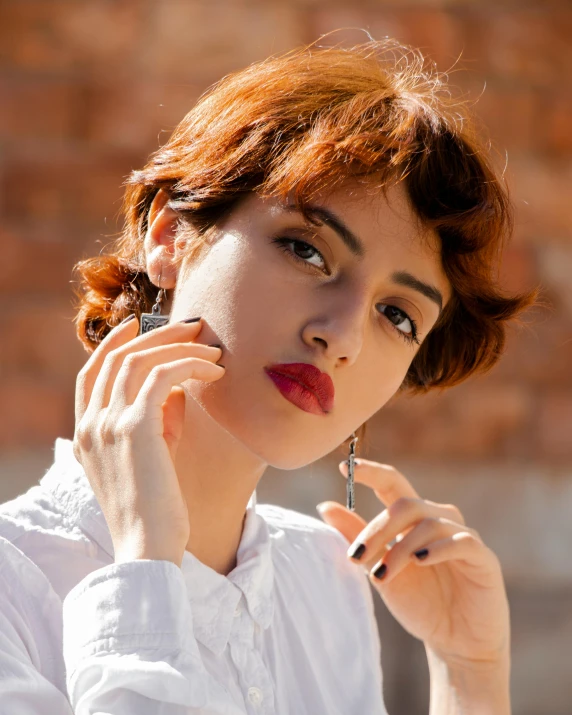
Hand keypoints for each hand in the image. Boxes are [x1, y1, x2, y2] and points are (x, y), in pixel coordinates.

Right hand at [73, 315, 224, 566]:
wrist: (149, 547)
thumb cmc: (156, 508)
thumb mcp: (151, 458)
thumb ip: (158, 421)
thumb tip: (180, 389)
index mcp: (85, 433)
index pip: (91, 373)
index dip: (115, 343)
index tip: (142, 325)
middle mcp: (90, 424)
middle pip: (118, 357)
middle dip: (158, 335)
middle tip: (193, 326)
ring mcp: (109, 423)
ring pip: (141, 360)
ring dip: (181, 347)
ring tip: (213, 350)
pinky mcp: (136, 427)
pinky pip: (164, 375)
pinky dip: (191, 365)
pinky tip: (215, 372)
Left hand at [317, 459, 509, 667]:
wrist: (455, 642)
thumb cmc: (419, 602)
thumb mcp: (379, 570)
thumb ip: (357, 538)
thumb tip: (324, 506)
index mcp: (413, 519)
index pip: (392, 484)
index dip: (371, 472)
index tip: (344, 466)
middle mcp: (439, 519)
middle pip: (406, 504)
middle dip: (377, 529)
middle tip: (357, 557)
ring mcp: (462, 536)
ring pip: (428, 524)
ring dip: (400, 549)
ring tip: (381, 576)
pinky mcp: (483, 557)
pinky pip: (461, 540)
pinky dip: (438, 548)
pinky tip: (420, 561)